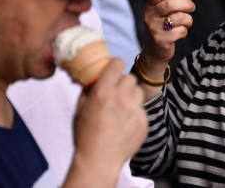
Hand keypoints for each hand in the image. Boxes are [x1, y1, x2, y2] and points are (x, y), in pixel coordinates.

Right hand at [68, 59, 147, 184]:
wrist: (99, 160)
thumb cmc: (86, 135)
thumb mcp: (80, 108)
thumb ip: (88, 89)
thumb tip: (94, 77)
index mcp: (103, 92)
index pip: (117, 64)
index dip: (116, 65)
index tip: (114, 69)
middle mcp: (121, 98)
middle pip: (130, 78)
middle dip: (123, 83)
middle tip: (116, 93)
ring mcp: (135, 110)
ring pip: (138, 92)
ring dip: (131, 97)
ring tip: (120, 110)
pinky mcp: (144, 121)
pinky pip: (141, 110)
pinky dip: (135, 114)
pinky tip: (124, 125)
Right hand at [142, 0, 195, 62]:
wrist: (155, 50)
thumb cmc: (163, 26)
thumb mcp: (167, 11)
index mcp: (150, 6)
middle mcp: (149, 16)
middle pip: (170, 4)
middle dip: (186, 4)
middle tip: (192, 7)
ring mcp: (154, 28)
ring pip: (178, 17)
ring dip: (188, 19)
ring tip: (187, 21)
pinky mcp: (161, 40)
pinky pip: (180, 31)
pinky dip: (185, 31)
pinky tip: (180, 32)